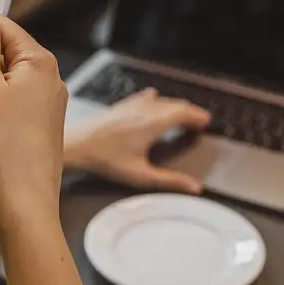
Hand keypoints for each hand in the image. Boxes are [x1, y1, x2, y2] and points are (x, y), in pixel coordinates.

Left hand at [66, 89, 211, 193]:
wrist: (77, 145)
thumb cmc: (106, 160)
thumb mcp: (141, 175)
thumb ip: (170, 181)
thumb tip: (193, 187)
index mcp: (154, 123)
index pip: (185, 112)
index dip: (198, 116)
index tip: (206, 122)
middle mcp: (145, 109)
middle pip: (176, 104)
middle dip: (190, 112)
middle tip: (198, 122)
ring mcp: (133, 104)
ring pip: (162, 100)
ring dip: (174, 106)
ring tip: (180, 116)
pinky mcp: (122, 104)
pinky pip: (146, 97)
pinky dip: (157, 101)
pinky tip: (154, 102)